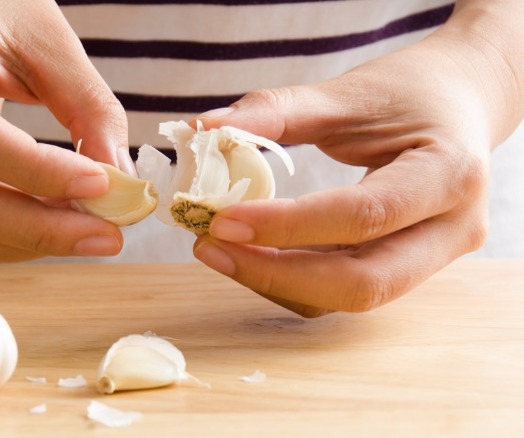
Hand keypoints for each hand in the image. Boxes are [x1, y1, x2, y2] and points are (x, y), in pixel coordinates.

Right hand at [0, 0, 131, 261]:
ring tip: (90, 232)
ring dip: (27, 242)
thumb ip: (88, 106)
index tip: (102, 186)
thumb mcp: (50, 39)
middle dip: (36, 229)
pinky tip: (57, 226)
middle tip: (107, 237)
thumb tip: (120, 182)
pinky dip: (11, 239)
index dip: (36, 170)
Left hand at [193, 1, 523, 316]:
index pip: (362, 215)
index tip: (222, 220)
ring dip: (277, 281)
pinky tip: (252, 252)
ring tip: (219, 248)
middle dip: (276, 274)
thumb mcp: (347, 93)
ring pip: (349, 296)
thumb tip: (203, 128)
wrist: (461, 101)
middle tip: (210, 246)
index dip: (287, 226)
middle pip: (362, 283)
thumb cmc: (410, 91)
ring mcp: (434, 257)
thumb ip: (276, 111)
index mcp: (449, 174)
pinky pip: (344, 287)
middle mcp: (452, 229)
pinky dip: (292, 277)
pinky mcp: (407, 267)